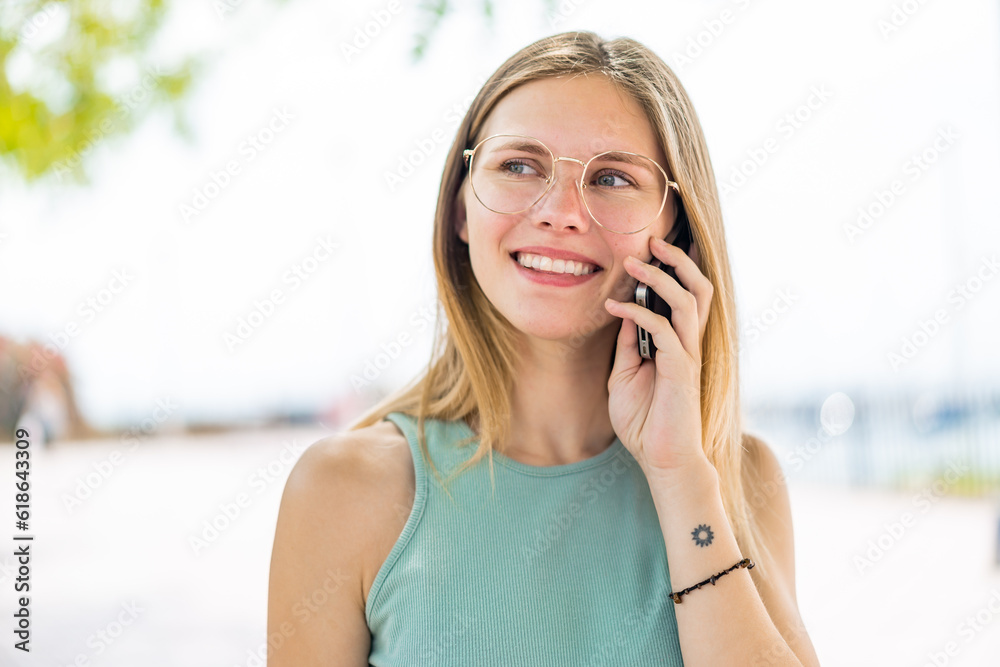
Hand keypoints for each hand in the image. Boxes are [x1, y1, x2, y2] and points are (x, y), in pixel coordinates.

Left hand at [603, 236, 713, 476]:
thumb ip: (626, 345)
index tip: (650, 246)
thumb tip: (622, 314)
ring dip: (661, 278)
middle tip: (652, 241)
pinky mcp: (681, 370)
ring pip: (689, 302)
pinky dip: (640, 315)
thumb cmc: (644, 421)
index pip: (685, 295)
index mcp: (679, 342)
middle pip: (699, 288)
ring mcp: (688, 355)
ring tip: (635, 263)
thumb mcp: (624, 376)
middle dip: (679, 260)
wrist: (660, 458)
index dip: (674, 268)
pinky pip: (665, 331)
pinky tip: (616, 309)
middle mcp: (689, 343)